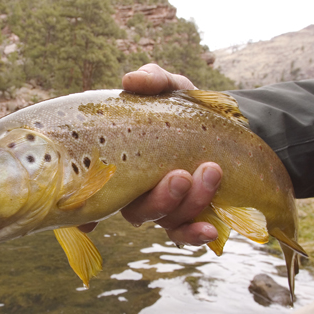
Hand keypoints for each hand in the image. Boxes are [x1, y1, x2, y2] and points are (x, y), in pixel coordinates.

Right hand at [79, 64, 219, 245]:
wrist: (227, 121)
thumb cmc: (185, 107)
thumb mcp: (170, 88)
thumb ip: (152, 80)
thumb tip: (131, 80)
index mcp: (122, 164)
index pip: (97, 190)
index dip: (87, 212)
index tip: (88, 223)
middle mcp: (137, 191)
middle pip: (136, 212)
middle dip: (160, 198)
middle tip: (180, 175)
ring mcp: (164, 205)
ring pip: (165, 220)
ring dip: (188, 202)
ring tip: (211, 171)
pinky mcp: (191, 214)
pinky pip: (187, 233)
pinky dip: (195, 233)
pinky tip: (208, 229)